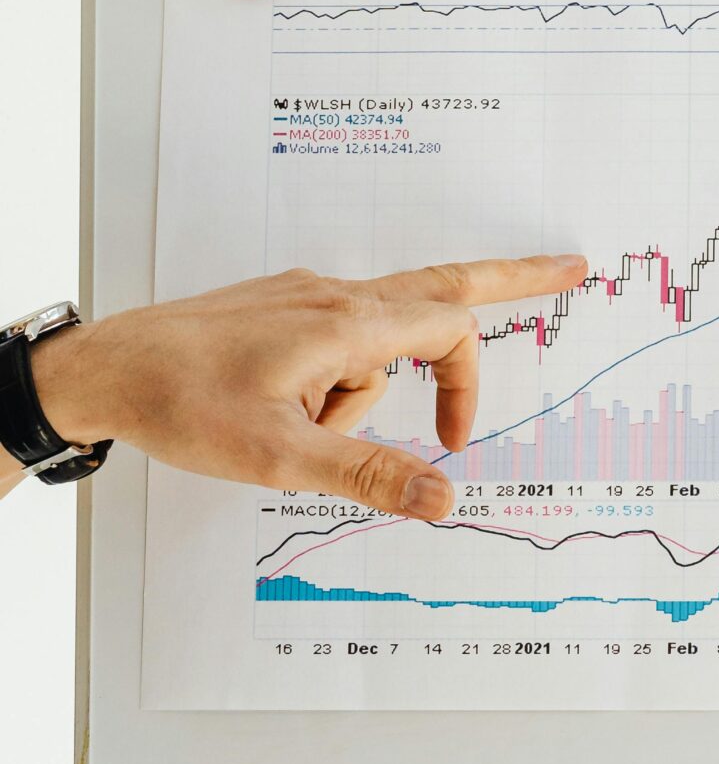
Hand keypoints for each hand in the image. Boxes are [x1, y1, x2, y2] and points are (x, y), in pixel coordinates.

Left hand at [12, 256, 586, 519]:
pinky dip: (332, 381)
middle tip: (569, 267)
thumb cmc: (183, 405)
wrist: (105, 370)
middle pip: (441, 285)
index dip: (466, 386)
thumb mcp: (281, 457)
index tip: (453, 442)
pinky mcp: (280, 311)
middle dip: (509, 278)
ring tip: (294, 435)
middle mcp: (333, 298)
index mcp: (345, 324)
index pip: (448, 328)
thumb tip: (445, 496)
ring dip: (355, 397)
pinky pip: (333, 344)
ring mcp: (305, 299)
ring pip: (372, 342)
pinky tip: (282, 411)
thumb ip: (368, 474)